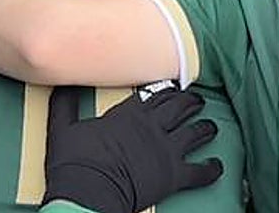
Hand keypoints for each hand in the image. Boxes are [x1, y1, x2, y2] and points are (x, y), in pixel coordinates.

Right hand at [43, 84, 222, 212]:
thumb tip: (60, 85)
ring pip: (196, 132)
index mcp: (129, 114)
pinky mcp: (174, 177)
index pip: (157, 93)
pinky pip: (200, 171)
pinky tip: (217, 165)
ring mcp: (166, 151)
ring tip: (211, 126)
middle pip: (181, 107)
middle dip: (192, 102)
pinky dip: (212, 168)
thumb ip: (64, 104)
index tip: (174, 87)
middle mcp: (153, 127)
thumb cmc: (74, 163)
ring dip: (206, 128)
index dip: (168, 89)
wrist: (86, 194)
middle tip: (197, 101)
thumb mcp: (62, 128)